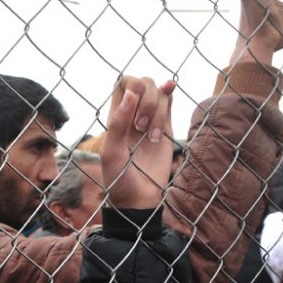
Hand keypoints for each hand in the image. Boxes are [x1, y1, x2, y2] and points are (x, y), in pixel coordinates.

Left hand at [101, 76, 175, 209]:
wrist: (139, 199)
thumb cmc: (119, 179)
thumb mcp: (111, 154)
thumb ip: (118, 124)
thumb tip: (131, 93)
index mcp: (115, 118)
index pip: (122, 84)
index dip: (131, 84)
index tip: (134, 102)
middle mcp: (132, 115)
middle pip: (143, 85)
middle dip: (147, 100)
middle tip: (141, 128)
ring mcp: (150, 120)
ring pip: (159, 94)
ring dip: (159, 111)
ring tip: (153, 138)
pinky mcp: (166, 128)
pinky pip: (170, 103)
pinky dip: (170, 93)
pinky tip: (172, 86)